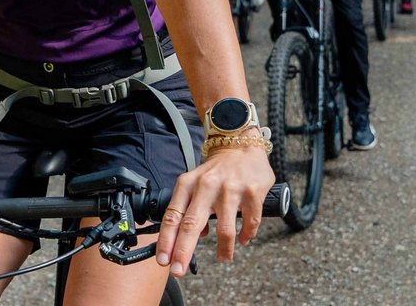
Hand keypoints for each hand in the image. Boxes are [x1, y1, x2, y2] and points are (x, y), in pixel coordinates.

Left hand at [153, 147, 273, 275]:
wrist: (241, 145)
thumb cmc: (215, 170)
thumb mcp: (194, 183)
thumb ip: (189, 208)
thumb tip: (193, 237)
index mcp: (188, 184)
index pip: (172, 216)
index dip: (166, 240)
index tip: (163, 260)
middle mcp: (207, 186)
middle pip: (191, 225)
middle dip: (183, 251)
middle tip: (178, 270)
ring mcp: (231, 189)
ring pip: (224, 230)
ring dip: (224, 250)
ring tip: (223, 258)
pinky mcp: (252, 193)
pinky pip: (249, 223)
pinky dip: (246, 235)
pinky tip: (244, 239)